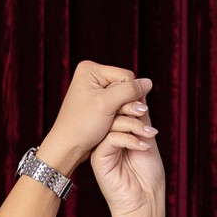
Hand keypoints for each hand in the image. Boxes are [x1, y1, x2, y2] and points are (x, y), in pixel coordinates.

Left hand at [36, 61, 154, 175]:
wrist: (67, 147)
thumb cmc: (82, 125)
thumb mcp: (107, 105)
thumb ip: (129, 90)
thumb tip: (149, 82)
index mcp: (90, 69)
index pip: (126, 76)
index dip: (129, 94)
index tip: (122, 111)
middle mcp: (91, 76)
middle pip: (124, 86)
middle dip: (126, 103)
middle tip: (117, 118)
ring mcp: (94, 90)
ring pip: (122, 97)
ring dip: (123, 112)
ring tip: (113, 123)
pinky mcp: (97, 103)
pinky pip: (116, 106)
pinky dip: (118, 116)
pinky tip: (112, 125)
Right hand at [91, 95, 165, 216]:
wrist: (145, 201)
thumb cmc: (148, 174)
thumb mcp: (147, 138)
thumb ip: (141, 116)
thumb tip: (141, 91)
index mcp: (117, 132)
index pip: (119, 108)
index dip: (130, 102)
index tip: (145, 107)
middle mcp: (107, 138)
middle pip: (113, 111)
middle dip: (131, 109)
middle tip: (145, 113)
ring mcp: (102, 148)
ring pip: (112, 122)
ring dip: (134, 125)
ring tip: (150, 135)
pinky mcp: (99, 158)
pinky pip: (111, 138)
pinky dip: (129, 139)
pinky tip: (142, 147)